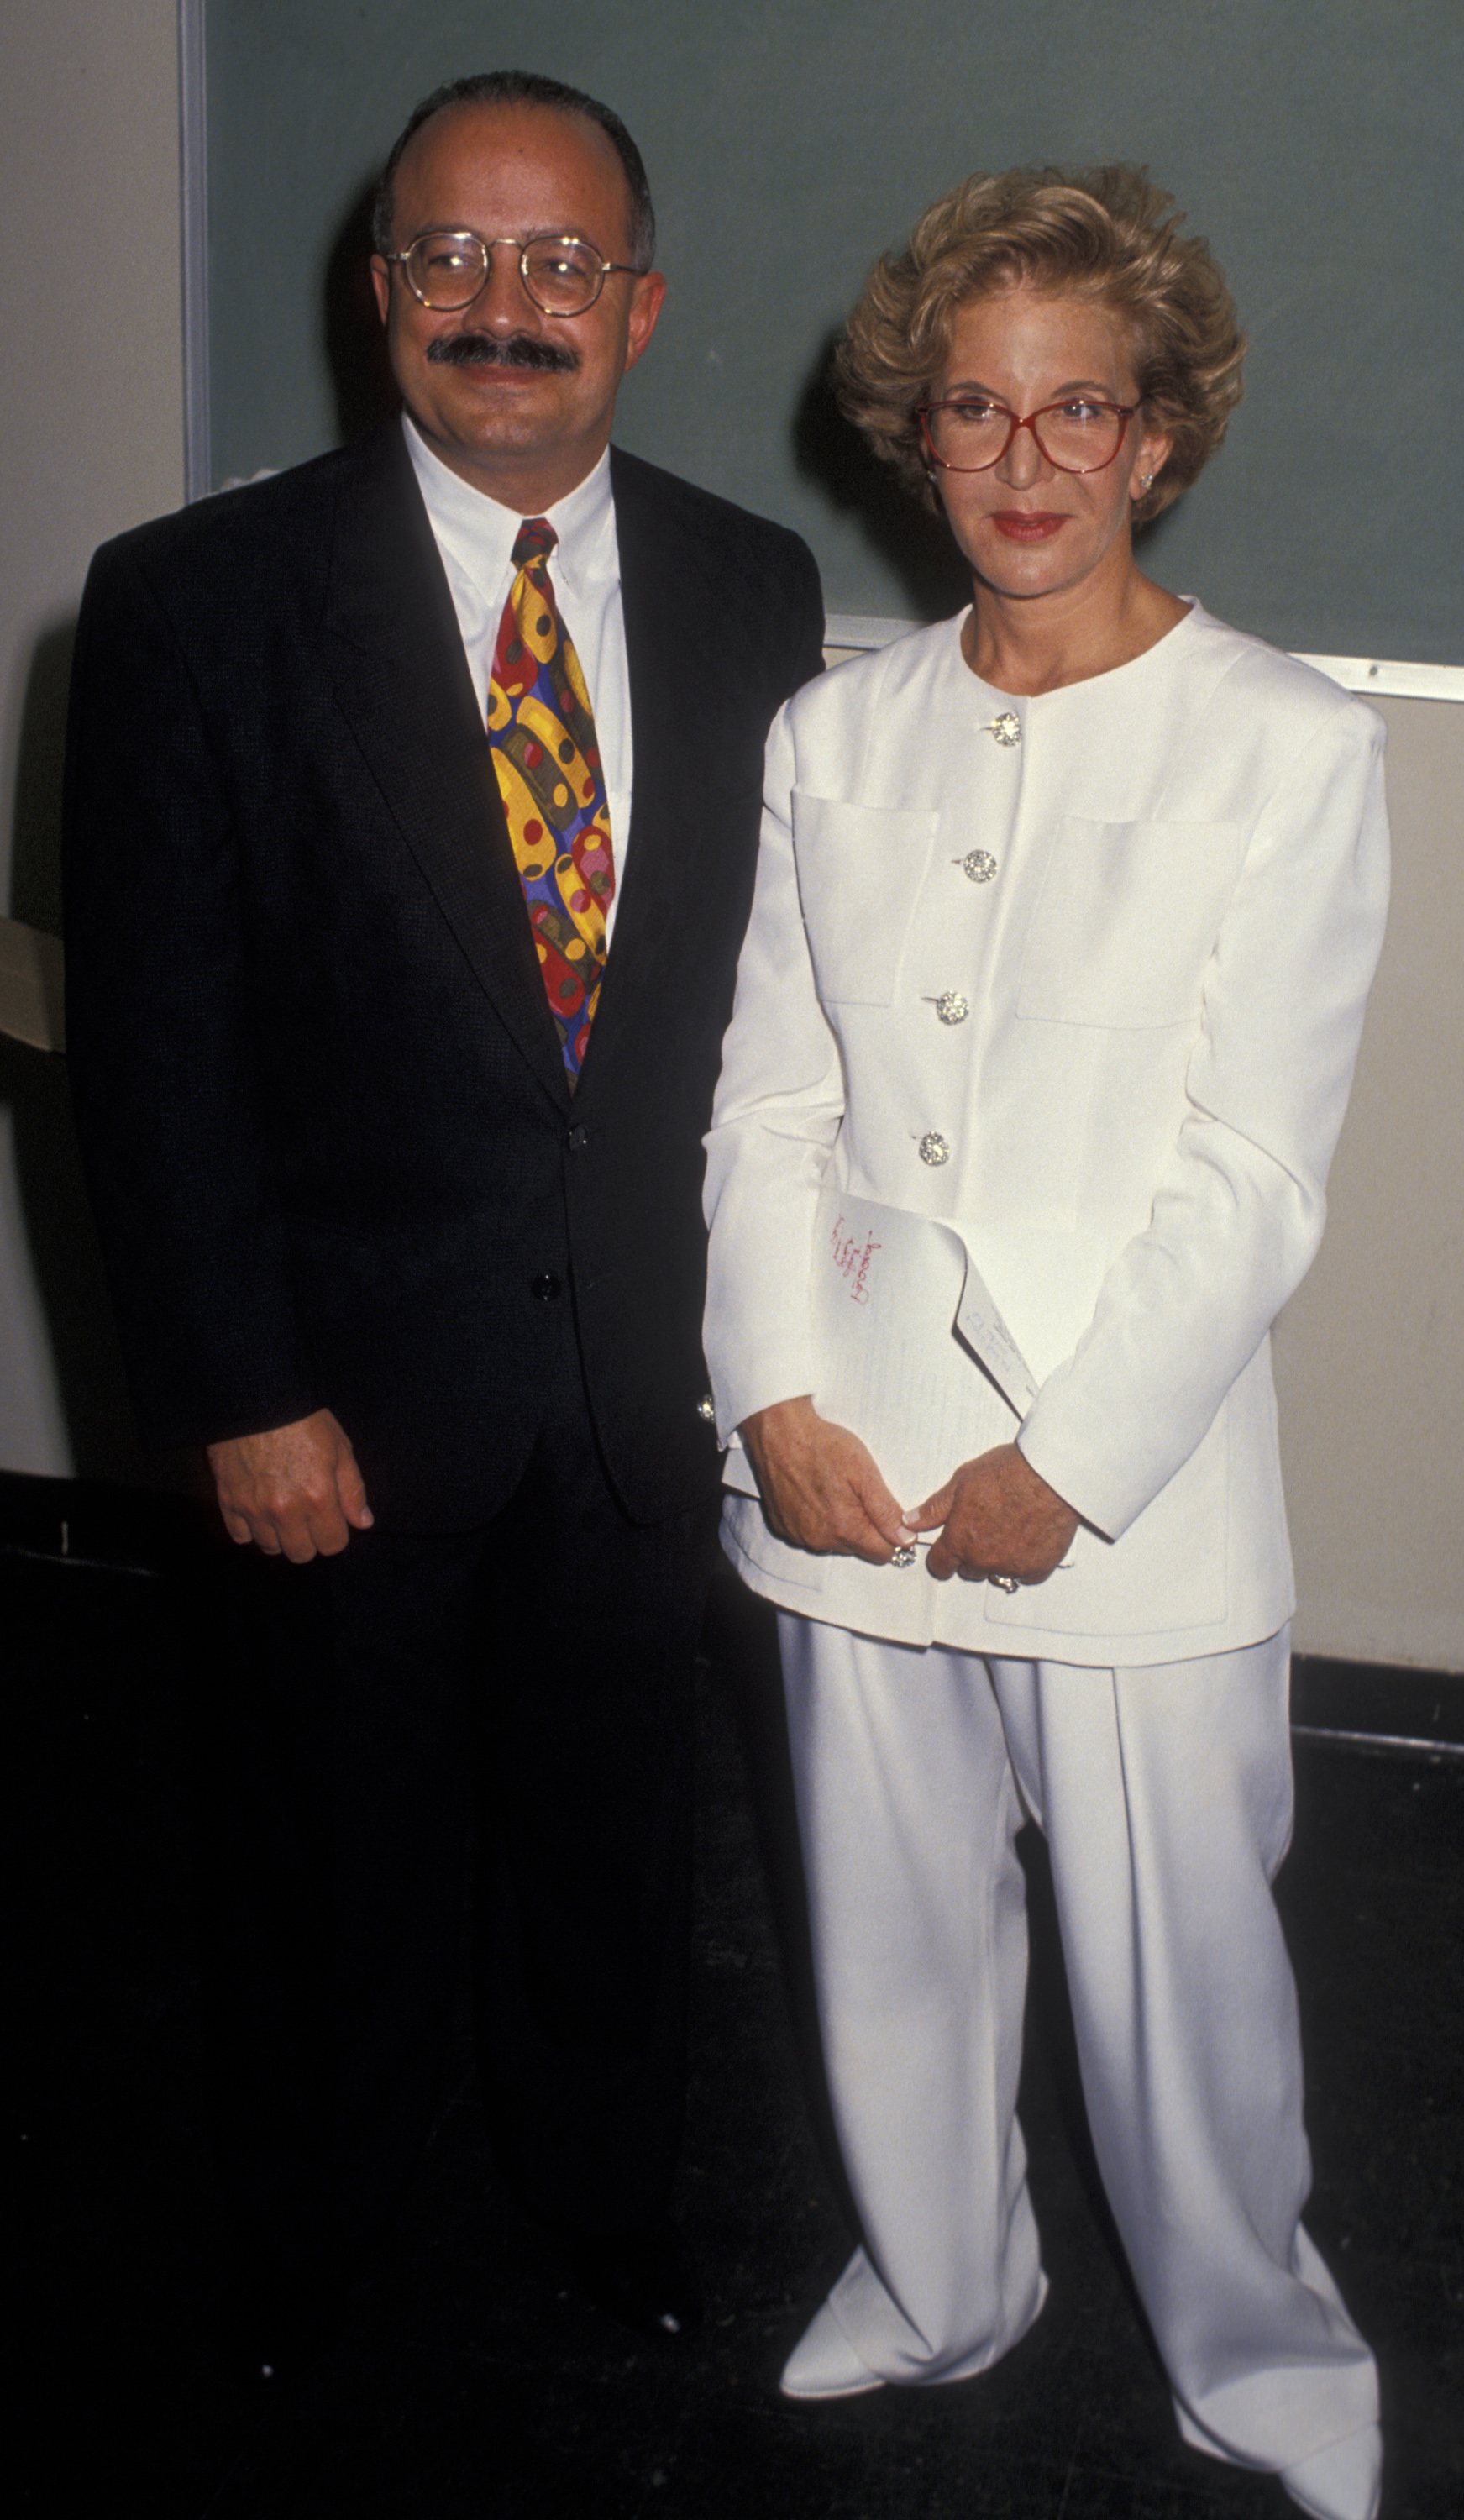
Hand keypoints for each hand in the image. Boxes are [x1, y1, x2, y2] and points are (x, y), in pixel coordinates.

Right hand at [207, 1408, 372, 1561]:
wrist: (256, 1397)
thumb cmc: (302, 1418)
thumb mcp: (339, 1448)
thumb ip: (352, 1490)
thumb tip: (363, 1522)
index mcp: (318, 1498)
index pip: (332, 1545)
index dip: (336, 1533)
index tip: (332, 1519)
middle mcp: (285, 1510)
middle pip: (301, 1554)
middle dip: (310, 1539)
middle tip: (309, 1516)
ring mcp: (253, 1508)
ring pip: (270, 1547)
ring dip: (280, 1535)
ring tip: (284, 1511)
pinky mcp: (228, 1501)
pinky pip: (240, 1536)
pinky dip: (251, 1529)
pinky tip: (260, 1510)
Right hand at [739, 1395, 911, 1564]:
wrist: (779, 1433)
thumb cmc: (824, 1447)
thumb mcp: (865, 1473)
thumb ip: (886, 1511)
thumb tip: (906, 1540)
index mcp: (845, 1529)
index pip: (883, 1553)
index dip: (890, 1534)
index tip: (885, 1512)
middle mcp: (820, 1540)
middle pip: (857, 1548)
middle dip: (863, 1528)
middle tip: (856, 1493)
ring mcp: (798, 1535)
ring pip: (833, 1542)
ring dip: (838, 1525)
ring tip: (832, 1490)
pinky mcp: (782, 1526)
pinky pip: (809, 1534)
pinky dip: (815, 1520)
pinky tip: (812, 1494)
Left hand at [908, 1442, 1078, 1585]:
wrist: (1048, 1476)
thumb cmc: (1007, 1473)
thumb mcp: (961, 1482)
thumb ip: (934, 1508)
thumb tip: (910, 1522)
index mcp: (959, 1541)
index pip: (940, 1565)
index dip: (941, 1558)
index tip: (946, 1552)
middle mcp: (984, 1560)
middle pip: (968, 1570)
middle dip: (969, 1556)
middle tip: (982, 1530)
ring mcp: (1012, 1567)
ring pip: (996, 1573)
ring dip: (996, 1560)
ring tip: (1005, 1532)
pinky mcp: (1038, 1567)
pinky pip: (1025, 1575)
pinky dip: (1024, 1563)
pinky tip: (1027, 1541)